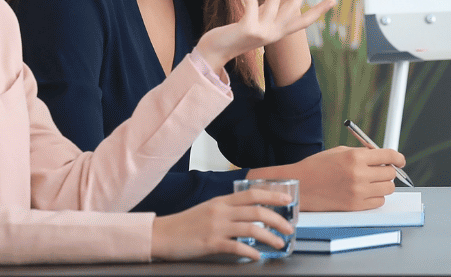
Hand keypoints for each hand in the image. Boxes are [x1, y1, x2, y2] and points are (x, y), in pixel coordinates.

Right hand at [150, 188, 293, 261]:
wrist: (161, 235)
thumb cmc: (186, 223)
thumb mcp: (209, 208)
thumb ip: (228, 209)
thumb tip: (250, 212)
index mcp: (222, 201)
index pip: (253, 194)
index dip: (273, 195)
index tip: (288, 200)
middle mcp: (222, 211)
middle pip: (257, 211)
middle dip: (278, 219)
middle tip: (289, 228)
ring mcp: (216, 227)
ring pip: (252, 228)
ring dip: (270, 237)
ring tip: (279, 244)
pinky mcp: (210, 243)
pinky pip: (236, 246)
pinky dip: (250, 252)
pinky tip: (257, 256)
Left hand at [193, 0, 333, 66]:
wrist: (213, 52)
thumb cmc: (232, 35)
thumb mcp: (255, 24)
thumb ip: (267, 14)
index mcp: (278, 33)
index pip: (304, 22)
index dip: (319, 10)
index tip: (333, 0)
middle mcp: (274, 34)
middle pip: (295, 5)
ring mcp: (263, 32)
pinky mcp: (248, 28)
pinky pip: (251, 1)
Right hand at [253, 146, 403, 211]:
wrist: (300, 185)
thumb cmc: (317, 167)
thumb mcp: (340, 151)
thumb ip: (363, 153)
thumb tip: (383, 157)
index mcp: (355, 157)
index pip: (389, 155)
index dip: (398, 158)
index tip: (400, 161)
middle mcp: (359, 174)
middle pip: (390, 173)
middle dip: (388, 171)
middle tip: (380, 171)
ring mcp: (357, 192)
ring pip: (388, 189)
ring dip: (383, 185)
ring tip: (372, 182)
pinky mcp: (354, 206)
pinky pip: (378, 202)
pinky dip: (376, 197)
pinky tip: (366, 192)